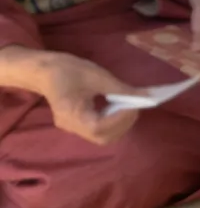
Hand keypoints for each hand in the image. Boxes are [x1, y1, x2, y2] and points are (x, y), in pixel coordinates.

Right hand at [26, 50, 140, 145]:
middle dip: (123, 123)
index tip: (134, 105)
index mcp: (71, 114)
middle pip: (103, 137)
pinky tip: (119, 108)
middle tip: (135, 106)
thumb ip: (121, 89)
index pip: (99, 127)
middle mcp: (71, 127)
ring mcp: (73, 128)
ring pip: (102, 136)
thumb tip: (146, 96)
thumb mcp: (97, 76)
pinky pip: (99, 130)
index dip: (120, 119)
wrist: (44, 71)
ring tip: (128, 106)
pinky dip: (113, 122)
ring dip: (120, 124)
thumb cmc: (68, 70)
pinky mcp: (78, 125)